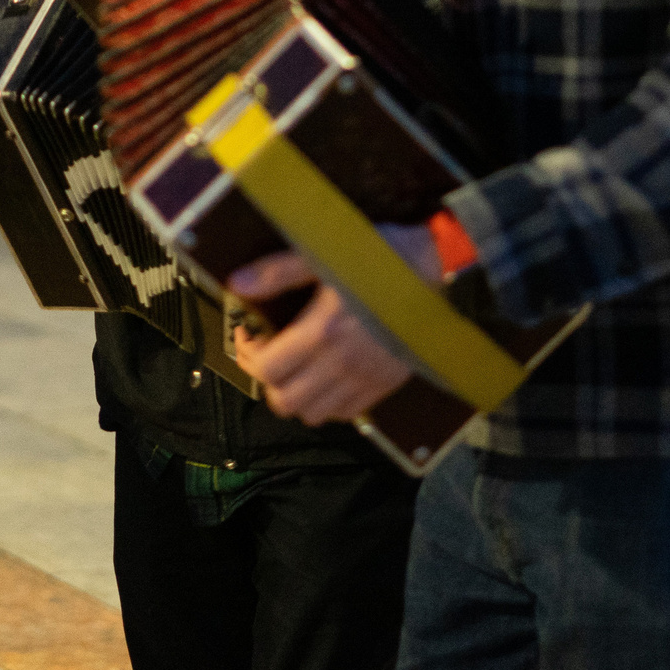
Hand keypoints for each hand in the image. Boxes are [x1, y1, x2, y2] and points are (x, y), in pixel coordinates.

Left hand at [227, 229, 437, 424]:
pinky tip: (327, 375)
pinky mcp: (386, 384)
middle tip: (268, 354)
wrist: (432, 267)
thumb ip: (278, 272)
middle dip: (267, 380)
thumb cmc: (377, 254)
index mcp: (322, 331)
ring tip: (297, 367)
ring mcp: (366, 378)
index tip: (248, 334)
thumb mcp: (323, 254)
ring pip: (314, 414)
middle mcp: (342, 363)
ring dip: (297, 395)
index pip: (267, 370)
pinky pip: (347, 414)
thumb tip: (236, 284)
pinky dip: (328, 403)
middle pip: (284, 401)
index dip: (247, 355)